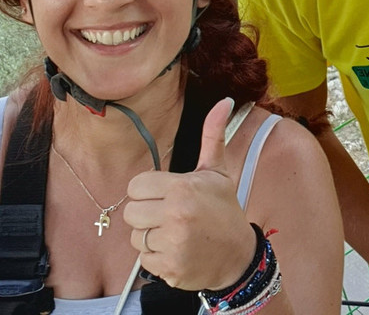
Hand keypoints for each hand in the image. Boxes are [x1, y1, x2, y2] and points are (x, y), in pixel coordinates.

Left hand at [124, 98, 256, 289]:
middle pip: (130, 212)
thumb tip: (225, 100)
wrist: (238, 255)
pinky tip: (176, 251)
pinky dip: (156, 258)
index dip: (148, 191)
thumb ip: (213, 135)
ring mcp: (173, 243)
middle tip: (169, 216)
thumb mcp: (218, 172)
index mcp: (183, 187)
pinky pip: (143, 260)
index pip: (136, 186)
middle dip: (146, 214)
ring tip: (174, 234)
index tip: (167, 195)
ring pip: (135, 237)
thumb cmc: (224, 210)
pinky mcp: (169, 267)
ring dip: (151, 237)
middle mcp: (177, 214)